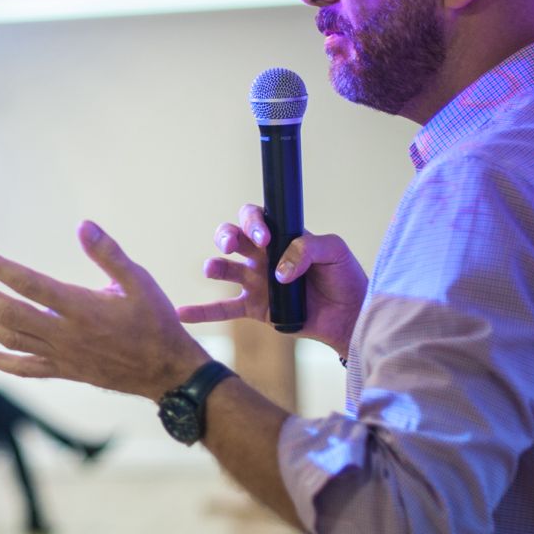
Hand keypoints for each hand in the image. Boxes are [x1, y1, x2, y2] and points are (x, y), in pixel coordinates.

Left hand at [0, 221, 208, 401]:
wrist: (167, 372)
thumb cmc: (156, 322)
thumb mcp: (139, 281)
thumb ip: (109, 255)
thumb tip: (83, 226)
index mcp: (82, 308)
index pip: (30, 285)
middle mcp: (65, 334)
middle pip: (10, 313)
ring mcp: (61, 356)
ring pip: (10, 339)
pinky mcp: (63, 371)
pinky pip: (22, 367)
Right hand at [176, 203, 366, 358]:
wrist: (351, 315)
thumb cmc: (344, 278)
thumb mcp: (334, 251)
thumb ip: (307, 248)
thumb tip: (279, 270)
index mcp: (280, 236)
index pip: (255, 218)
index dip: (253, 222)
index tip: (264, 237)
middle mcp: (263, 256)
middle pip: (232, 237)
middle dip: (227, 236)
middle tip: (234, 246)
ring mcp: (256, 282)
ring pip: (224, 269)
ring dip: (214, 266)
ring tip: (214, 270)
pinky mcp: (255, 308)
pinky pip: (223, 308)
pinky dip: (201, 311)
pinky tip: (182, 313)